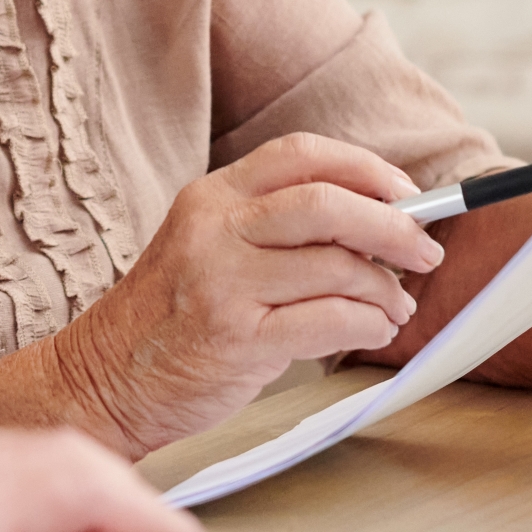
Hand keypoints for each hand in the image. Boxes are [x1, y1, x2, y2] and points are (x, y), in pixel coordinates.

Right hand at [38, 134, 443, 457]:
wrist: (107, 377)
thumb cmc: (172, 316)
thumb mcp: (210, 247)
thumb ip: (276, 229)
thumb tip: (379, 223)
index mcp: (211, 197)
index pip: (301, 154)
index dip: (366, 168)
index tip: (406, 193)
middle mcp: (213, 230)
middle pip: (327, 204)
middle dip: (394, 226)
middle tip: (424, 251)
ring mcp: (222, 283)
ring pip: (336, 266)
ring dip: (385, 289)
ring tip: (394, 306)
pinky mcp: (236, 338)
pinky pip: (329, 320)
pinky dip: (367, 324)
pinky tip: (372, 330)